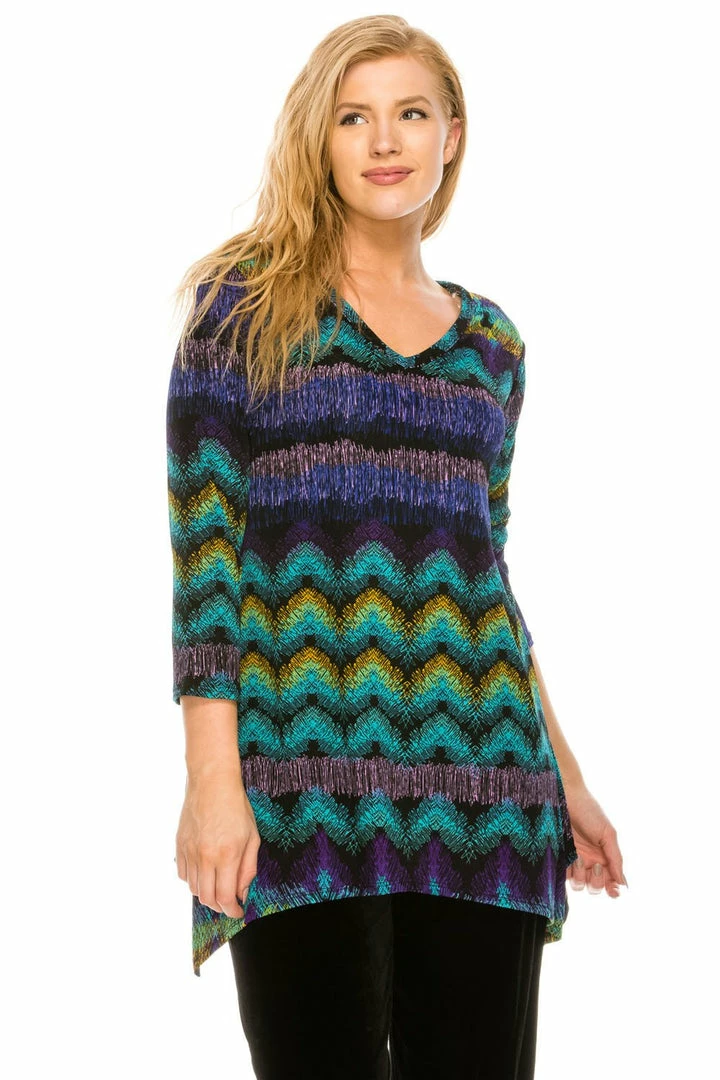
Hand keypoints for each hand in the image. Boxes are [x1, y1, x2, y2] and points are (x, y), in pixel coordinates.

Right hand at [175, 770, 259, 917]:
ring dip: (206, 894)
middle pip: (207, 898)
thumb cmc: (236, 807)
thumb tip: (242, 892)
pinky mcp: (180, 845)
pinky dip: (193, 880)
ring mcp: (190, 851)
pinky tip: (204, 872)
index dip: (232, 910)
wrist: (211, 783)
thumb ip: (248, 868)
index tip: (238, 911)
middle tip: (229, 902)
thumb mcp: (252, 837)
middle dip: (220, 906)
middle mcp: (206, 856)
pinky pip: (183, 874)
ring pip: (194, 888)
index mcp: (227, 855)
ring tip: (217, 886)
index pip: (225, 897)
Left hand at [563, 784, 627, 897]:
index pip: (610, 881)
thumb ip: (615, 858)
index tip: (613, 891)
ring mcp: (573, 860)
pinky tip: (569, 857)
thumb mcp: (608, 833)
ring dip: (580, 876)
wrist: (565, 796)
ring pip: (579, 885)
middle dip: (596, 882)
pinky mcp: (558, 857)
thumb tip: (622, 882)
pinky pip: (562, 875)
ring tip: (577, 857)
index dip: (613, 889)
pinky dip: (566, 872)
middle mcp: (589, 861)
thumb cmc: (589, 811)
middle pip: (595, 887)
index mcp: (604, 856)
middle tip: (594, 865)